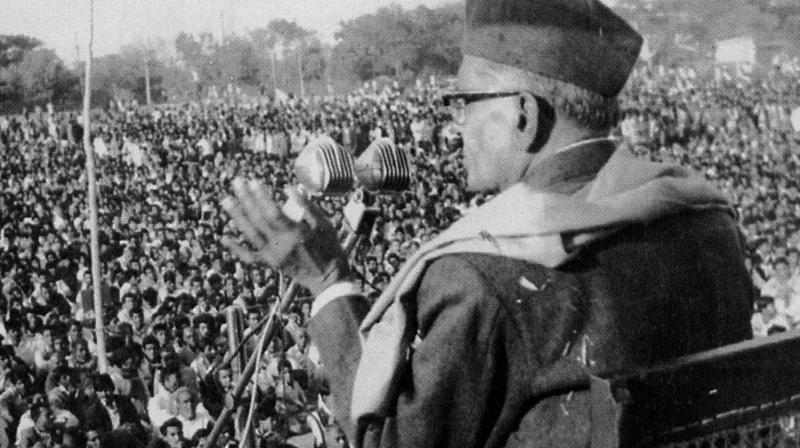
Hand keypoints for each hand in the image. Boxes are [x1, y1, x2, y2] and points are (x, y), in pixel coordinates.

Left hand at [221, 179, 348, 296]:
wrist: (329, 279)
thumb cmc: (330, 249)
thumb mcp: (324, 225)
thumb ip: (308, 207)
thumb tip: (291, 188)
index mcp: (296, 234)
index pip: (272, 211)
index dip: (261, 196)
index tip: (253, 181)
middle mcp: (281, 245)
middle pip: (258, 219)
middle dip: (246, 199)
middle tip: (236, 183)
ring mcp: (273, 256)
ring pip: (250, 234)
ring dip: (237, 216)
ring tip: (227, 200)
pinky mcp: (271, 264)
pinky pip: (249, 257)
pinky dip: (236, 248)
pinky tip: (224, 238)